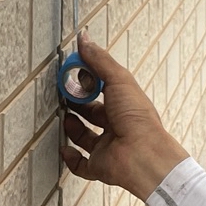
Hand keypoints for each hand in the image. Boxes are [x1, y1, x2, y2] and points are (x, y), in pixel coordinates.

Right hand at [59, 30, 187, 200]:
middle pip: (93, 113)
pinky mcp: (100, 166)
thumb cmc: (137, 118)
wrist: (142, 155)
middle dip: (77, 104)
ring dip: (73, 127)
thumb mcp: (118, 80)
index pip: (103, 89)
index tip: (72, 72)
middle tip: (63, 95)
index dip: (87, 81)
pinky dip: (71, 158)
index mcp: (124, 104)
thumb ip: (99, 60)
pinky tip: (65, 148)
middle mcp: (117, 125)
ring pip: (86, 137)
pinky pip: (82, 164)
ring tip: (64, 116)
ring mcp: (108, 146)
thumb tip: (85, 39)